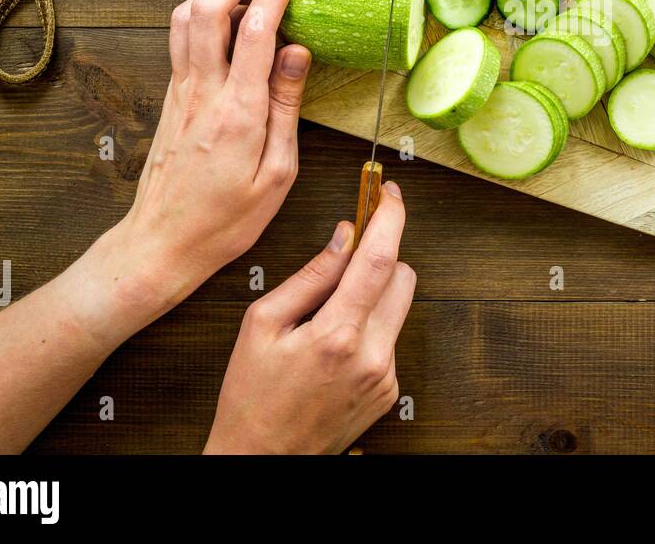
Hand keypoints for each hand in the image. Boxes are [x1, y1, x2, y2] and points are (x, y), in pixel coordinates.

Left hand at [116, 0, 309, 307]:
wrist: (161, 244)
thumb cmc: (225, 220)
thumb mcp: (276, 173)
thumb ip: (286, 107)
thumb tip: (297, 51)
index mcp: (236, 110)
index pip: (255, 27)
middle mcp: (201, 91)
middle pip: (212, 5)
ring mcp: (180, 91)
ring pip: (188, 15)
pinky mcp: (172, 97)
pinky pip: (183, 37)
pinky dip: (207, 10)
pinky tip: (230, 15)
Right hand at [205, 182, 415, 454]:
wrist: (261, 459)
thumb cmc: (251, 395)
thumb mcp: (262, 324)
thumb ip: (311, 275)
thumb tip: (344, 235)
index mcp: (337, 335)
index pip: (380, 259)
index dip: (389, 218)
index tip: (389, 194)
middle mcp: (372, 356)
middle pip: (403, 277)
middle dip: (380, 257)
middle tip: (347, 258)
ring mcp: (385, 376)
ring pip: (399, 307)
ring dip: (373, 295)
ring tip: (328, 316)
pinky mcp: (389, 391)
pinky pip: (390, 339)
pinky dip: (369, 329)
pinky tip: (333, 348)